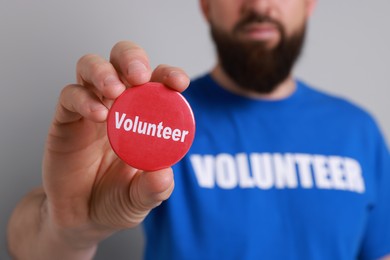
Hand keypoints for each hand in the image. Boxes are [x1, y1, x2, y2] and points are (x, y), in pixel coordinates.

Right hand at [42, 41, 189, 247]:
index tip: (179, 83)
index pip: (157, 82)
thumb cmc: (117, 200)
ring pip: (90, 67)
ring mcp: (90, 108)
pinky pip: (70, 96)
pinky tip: (99, 115)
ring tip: (115, 90)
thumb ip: (154, 189)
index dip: (168, 74)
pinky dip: (83, 99)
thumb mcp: (140, 199)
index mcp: (144, 115)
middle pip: (122, 60)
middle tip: (139, 76)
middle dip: (132, 58)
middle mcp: (118, 104)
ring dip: (104, 71)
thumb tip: (164, 174)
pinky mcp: (65, 120)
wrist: (81, 217)